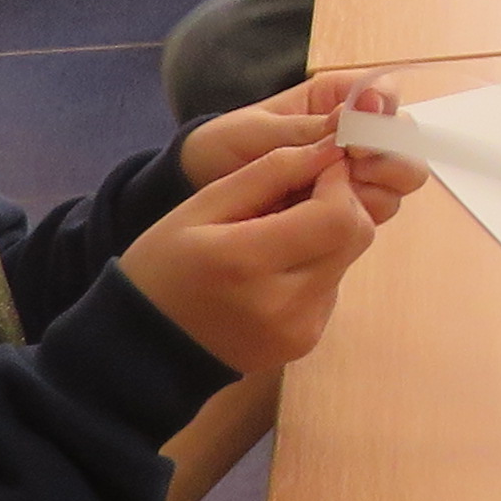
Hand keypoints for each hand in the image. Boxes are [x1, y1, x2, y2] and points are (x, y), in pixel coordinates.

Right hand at [116, 135, 385, 378]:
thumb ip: (269, 172)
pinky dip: (315, 268)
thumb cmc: (164, 267)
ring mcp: (299, 329)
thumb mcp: (201, 206)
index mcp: (249, 261)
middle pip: (355, 237)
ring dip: (326, 237)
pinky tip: (275, 271)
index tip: (319, 165)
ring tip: (277, 237)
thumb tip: (328, 149)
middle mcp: (283, 303)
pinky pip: (331, 289)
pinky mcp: (305, 343)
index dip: (338, 182)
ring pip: (347, 260)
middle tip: (302, 195)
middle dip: (339, 204)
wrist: (145, 351)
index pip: (337, 214)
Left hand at [182, 71, 427, 218]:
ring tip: (334, 196)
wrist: (200, 186)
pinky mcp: (346, 208)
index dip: (384, 116)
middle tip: (351, 170)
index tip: (355, 138)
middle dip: (389, 160)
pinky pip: (373, 212)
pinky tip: (328, 218)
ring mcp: (355, 174)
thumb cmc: (226, 144)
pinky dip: (360, 216)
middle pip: (406, 144)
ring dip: (375, 190)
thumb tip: (364, 109)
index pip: (387, 97)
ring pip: (397, 183)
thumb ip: (313, 127)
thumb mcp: (262, 132)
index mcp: (338, 100)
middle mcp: (357, 135)